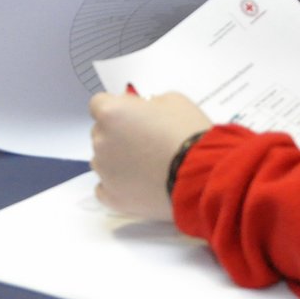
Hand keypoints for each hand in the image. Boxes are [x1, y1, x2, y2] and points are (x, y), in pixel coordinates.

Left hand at [89, 91, 209, 219]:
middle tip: (146, 139)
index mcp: (112, 113)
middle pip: (101, 132)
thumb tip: (144, 111)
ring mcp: (104, 171)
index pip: (99, 103)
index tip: (132, 113)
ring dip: (118, 159)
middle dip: (118, 133)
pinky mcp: (113, 197)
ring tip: (148, 164)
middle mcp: (101, 141)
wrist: (200, 175)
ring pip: (103, 160)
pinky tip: (137, 181)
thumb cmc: (188, 135)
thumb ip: (149, 103)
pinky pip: (105, 187)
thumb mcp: (173, 100)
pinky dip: (118, 184)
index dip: (118, 107)